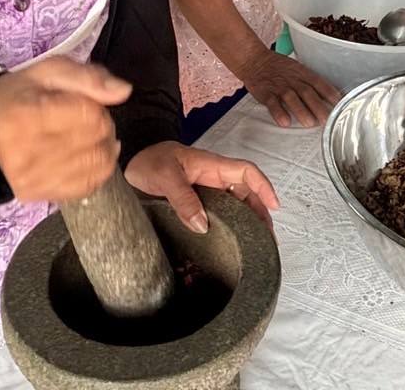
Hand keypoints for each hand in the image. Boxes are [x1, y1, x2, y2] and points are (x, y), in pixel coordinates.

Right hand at [0, 59, 129, 201]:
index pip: (91, 116)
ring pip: (99, 164)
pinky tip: (86, 155)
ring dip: (103, 146)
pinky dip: (97, 168)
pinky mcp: (40, 196)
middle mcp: (26, 153)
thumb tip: (124, 91)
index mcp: (24, 116)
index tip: (84, 101)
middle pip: (98, 140)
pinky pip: (90, 185)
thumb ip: (87, 77)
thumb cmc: (19, 95)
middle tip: (85, 118)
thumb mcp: (48, 72)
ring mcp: (33, 180)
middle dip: (102, 125)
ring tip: (86, 136)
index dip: (98, 105)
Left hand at [125, 141, 279, 232]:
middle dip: (261, 212)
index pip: (246, 172)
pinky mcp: (196, 203)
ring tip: (256, 243)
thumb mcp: (164, 175)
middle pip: (247, 193)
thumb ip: (183, 199)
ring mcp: (206, 191)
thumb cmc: (148, 160)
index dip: (263, 187)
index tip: (274, 206)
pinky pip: (218, 213)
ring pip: (235, 205)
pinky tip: (230, 240)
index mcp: (211, 165)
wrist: (130, 163)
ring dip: (248, 221)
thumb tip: (203, 225)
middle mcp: (213, 178)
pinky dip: (229, 225)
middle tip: (267, 238)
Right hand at [237, 50, 342, 127]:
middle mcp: (292, 79)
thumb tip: (328, 97)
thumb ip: (310, 83)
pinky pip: (272, 103)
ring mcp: (279, 86)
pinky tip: (285, 122)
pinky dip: (278, 112)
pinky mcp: (265, 93)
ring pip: (292, 98)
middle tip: (327, 120)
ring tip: (310, 123)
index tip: (340, 104)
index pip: (319, 83)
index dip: (330, 93)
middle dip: (318, 106)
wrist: (254, 60)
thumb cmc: (278, 67)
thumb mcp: (296, 69)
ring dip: (301, 111)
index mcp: (302, 73)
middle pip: (307, 92)